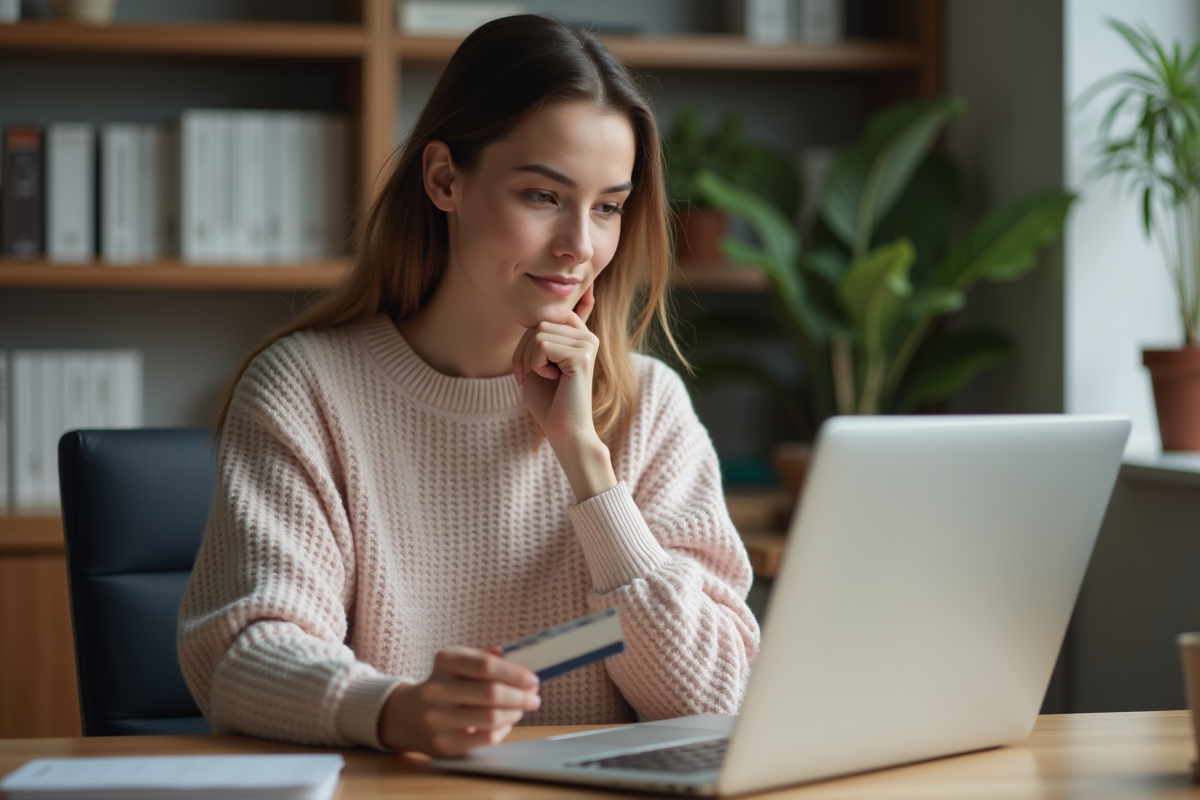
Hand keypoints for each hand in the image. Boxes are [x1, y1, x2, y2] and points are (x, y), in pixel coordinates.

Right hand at [378, 646, 539, 756]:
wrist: (411, 714)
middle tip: (534, 698)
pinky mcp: (444, 743)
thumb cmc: (448, 684)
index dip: (515, 674)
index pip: (486, 666)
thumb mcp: (461, 662)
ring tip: (521, 709)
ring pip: (491, 717)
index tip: (533, 680)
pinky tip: (505, 723)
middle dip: (520, 696)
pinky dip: (503, 730)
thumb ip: (488, 658)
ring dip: (514, 713)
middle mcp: (436, 689)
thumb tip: (518, 657)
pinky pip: (486, 738)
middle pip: (491, 693)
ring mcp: (437, 718)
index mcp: (445, 661)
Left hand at [512, 284, 600, 445]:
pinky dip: (536, 366)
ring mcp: (587, 344)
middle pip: (538, 324)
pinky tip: (554, 379)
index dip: (528, 342)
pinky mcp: (581, 356)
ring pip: (538, 333)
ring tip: (547, 378)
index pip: (545, 317)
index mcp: (580, 336)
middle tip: (533, 377)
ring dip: (530, 360)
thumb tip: (552, 309)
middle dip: (524, 352)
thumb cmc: (548, 402)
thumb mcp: (538, 361)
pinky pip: (541, 345)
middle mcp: (588, 336)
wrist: (563, 431)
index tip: (532, 370)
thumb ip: (540, 336)